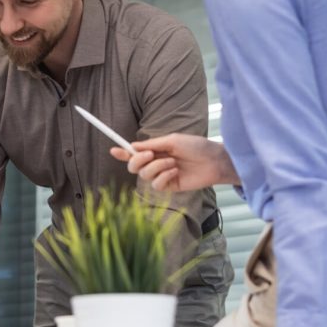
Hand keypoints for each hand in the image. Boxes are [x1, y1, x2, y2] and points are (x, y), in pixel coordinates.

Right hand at [110, 133, 238, 191]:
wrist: (214, 160)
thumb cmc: (196, 146)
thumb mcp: (172, 140)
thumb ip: (151, 144)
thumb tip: (132, 146)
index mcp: (155, 150)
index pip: (134, 153)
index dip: (122, 152)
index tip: (113, 149)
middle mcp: (156, 163)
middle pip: (133, 167)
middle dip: (137, 160)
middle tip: (149, 154)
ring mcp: (162, 176)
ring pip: (144, 175)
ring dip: (156, 167)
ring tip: (173, 162)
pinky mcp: (169, 186)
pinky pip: (156, 185)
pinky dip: (163, 176)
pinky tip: (175, 172)